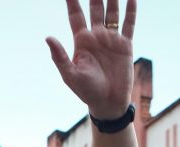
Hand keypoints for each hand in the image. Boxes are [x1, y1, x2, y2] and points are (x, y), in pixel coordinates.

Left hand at [46, 0, 135, 117]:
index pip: (76, 14)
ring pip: (112, 12)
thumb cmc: (87, 92)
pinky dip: (131, 11)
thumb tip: (48, 37)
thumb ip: (59, 56)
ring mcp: (111, 39)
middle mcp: (96, 36)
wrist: (108, 103)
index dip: (72, 0)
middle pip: (95, 7)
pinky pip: (129, 24)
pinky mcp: (125, 45)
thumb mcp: (70, 75)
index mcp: (81, 41)